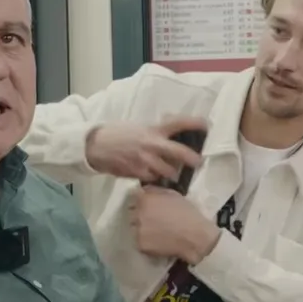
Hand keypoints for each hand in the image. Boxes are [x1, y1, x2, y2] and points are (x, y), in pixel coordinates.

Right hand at [86, 117, 205, 181]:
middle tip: (199, 162)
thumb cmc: (117, 134)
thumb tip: (171, 130)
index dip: (194, 123)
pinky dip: (155, 178)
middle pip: (179, 153)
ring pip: (168, 171)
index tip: (206, 124)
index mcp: (153, 130)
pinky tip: (154, 176)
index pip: (177, 123)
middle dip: (191, 158)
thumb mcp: (138, 127)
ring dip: (172, 172)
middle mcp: (151, 144)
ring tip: (174, 173)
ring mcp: (145, 160)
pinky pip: (153, 178)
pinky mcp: (137, 173)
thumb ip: (155, 131)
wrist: (95, 145)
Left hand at [130, 186, 219, 262]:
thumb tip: (143, 190)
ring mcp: (137, 230)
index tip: (149, 206)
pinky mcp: (140, 245)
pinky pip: (140, 241)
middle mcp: (137, 213)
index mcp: (144, 198)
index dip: (141, 201)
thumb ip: (154, 191)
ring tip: (158, 232)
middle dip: (141, 214)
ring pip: (134, 228)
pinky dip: (147, 241)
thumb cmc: (187, 213)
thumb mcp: (172, 194)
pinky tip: (159, 241)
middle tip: (155, 220)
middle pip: (132, 212)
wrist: (196, 236)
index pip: (133, 197)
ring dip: (143, 228)